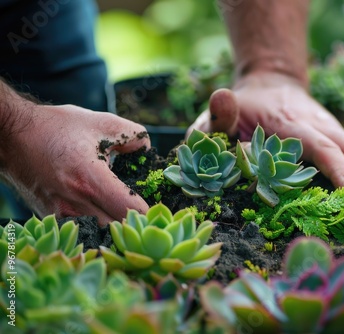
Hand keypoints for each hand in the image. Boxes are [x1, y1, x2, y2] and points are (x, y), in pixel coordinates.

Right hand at [3, 104, 149, 225]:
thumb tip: (148, 152)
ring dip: (116, 229)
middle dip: (135, 224)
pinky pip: (81, 232)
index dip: (149, 212)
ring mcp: (60, 215)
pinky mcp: (51, 219)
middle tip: (145, 211)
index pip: (129, 210)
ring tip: (125, 214)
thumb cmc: (57, 128)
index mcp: (90, 179)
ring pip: (99, 236)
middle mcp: (74, 203)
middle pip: (117, 230)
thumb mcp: (102, 123)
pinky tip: (103, 214)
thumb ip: (134, 136)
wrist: (12, 136)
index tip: (158, 207)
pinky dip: (97, 228)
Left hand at [188, 72, 343, 200]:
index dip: (338, 170)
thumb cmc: (244, 107)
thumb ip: (219, 115)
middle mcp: (317, 124)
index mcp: (291, 124)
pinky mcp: (334, 133)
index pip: (321, 146)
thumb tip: (223, 100)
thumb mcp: (224, 111)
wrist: (270, 82)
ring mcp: (329, 128)